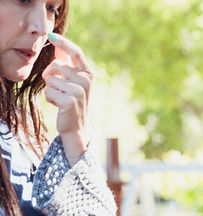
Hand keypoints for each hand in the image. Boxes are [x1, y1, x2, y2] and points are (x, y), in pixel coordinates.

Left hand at [41, 33, 92, 164]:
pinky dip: (50, 99)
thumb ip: (66, 63)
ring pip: (50, 80)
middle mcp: (85, 81)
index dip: (64, 43)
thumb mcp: (72, 80)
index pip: (76, 53)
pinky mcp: (69, 101)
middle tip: (60, 88)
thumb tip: (57, 45)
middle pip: (56, 65)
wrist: (78, 125)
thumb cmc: (73, 100)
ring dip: (51, 89)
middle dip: (51, 75)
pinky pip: (48, 92)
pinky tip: (60, 105)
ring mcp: (78, 91)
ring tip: (61, 98)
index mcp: (88, 73)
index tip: (51, 36)